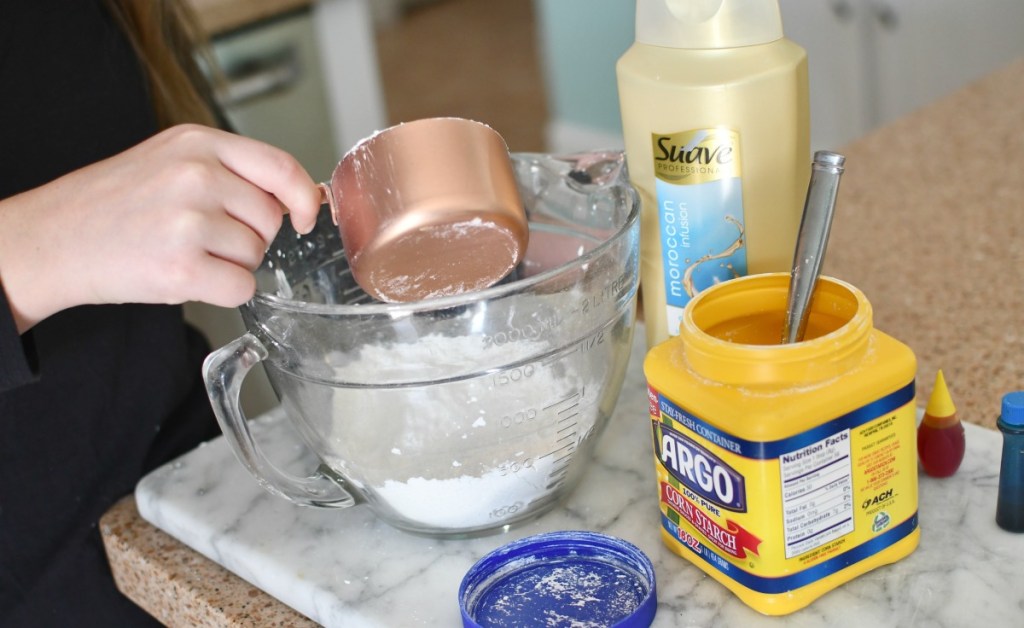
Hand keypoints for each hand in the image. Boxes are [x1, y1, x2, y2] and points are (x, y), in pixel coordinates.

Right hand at [0, 124, 322, 331]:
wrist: (52, 239)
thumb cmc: (115, 203)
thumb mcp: (171, 160)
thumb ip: (231, 170)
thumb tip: (300, 197)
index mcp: (198, 143)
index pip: (281, 167)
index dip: (304, 197)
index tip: (306, 217)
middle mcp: (196, 175)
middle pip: (271, 219)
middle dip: (249, 236)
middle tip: (202, 236)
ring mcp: (188, 221)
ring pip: (256, 255)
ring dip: (231, 263)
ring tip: (184, 251)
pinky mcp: (181, 267)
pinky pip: (241, 287)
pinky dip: (223, 291)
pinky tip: (188, 276)